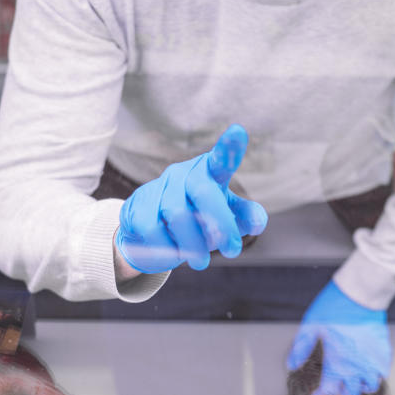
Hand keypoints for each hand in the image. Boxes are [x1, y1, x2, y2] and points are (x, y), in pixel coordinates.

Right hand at [115, 124, 267, 273]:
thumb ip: (245, 215)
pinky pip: (152, 228)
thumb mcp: (226, 215)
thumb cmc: (197, 218)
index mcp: (209, 172)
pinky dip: (166, 247)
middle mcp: (184, 173)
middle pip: (203, 192)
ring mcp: (159, 186)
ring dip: (194, 243)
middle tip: (233, 251)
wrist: (151, 232)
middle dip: (220, 224)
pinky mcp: (137, 204)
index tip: (239, 132)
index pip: (221, 158)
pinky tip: (173, 255)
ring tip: (201, 262)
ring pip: (177, 214)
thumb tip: (258, 222)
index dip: (229, 148)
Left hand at [287, 281, 391, 394]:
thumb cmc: (334, 307)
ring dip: (361, 386)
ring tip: (354, 378)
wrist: (361, 293)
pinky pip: (383, 372)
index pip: (329, 391)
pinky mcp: (384, 351)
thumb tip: (291, 365)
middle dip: (341, 391)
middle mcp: (356, 366)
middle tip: (336, 384)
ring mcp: (372, 360)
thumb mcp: (310, 326)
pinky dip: (376, 375)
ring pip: (370, 386)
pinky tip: (368, 367)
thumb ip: (300, 349)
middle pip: (350, 392)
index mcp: (337, 362)